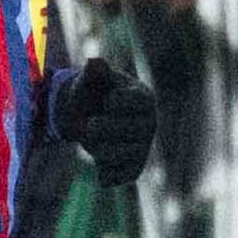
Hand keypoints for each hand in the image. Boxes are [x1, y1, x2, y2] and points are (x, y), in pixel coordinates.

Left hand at [49, 58, 161, 182]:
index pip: (131, 103)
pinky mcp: (134, 168)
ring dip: (95, 149)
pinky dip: (103, 171)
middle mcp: (150, 123)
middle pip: (122, 129)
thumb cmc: (93, 93)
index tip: (108, 101)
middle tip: (87, 124)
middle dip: (97, 127)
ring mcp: (143, 147)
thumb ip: (94, 71)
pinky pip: (118, 176)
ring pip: (117, 154)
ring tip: (89, 141)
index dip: (112, 102)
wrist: (89, 116)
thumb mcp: (92, 79)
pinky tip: (99, 161)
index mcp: (145, 98)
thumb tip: (94, 62)